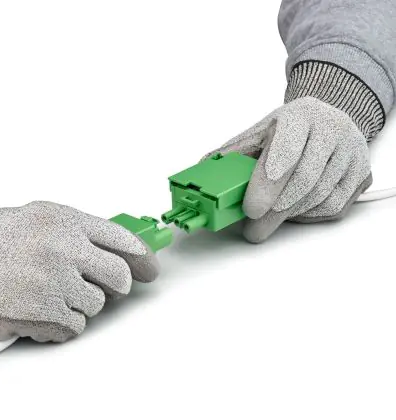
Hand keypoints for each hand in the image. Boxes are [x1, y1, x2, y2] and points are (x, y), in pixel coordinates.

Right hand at [0, 201, 158, 341]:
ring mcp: (55, 282)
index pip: (122, 238)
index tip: (150, 268)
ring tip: (49, 293)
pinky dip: (61, 323)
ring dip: (79, 304)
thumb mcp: (34, 219)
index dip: (142, 256)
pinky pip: (75, 326)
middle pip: (119, 276)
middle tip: (105, 287)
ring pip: (96, 305)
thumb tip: (107, 247)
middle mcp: (64, 248)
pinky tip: (39, 309)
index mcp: (64, 220)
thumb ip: (74, 231)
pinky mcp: (44, 314)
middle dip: (115, 285)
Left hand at [209, 97, 371, 241]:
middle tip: (254, 230)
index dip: (268, 182)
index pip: (286, 149)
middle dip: (274, 212)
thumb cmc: (289, 131)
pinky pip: (334, 206)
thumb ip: (233, 155)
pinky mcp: (361, 173)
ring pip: (319, 197)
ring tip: (271, 217)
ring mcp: (351, 152)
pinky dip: (308, 215)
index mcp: (299, 116)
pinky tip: (295, 209)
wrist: (325, 122)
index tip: (250, 210)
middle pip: (304, 180)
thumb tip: (201, 174)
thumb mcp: (258, 133)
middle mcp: (331, 130)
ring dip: (289, 215)